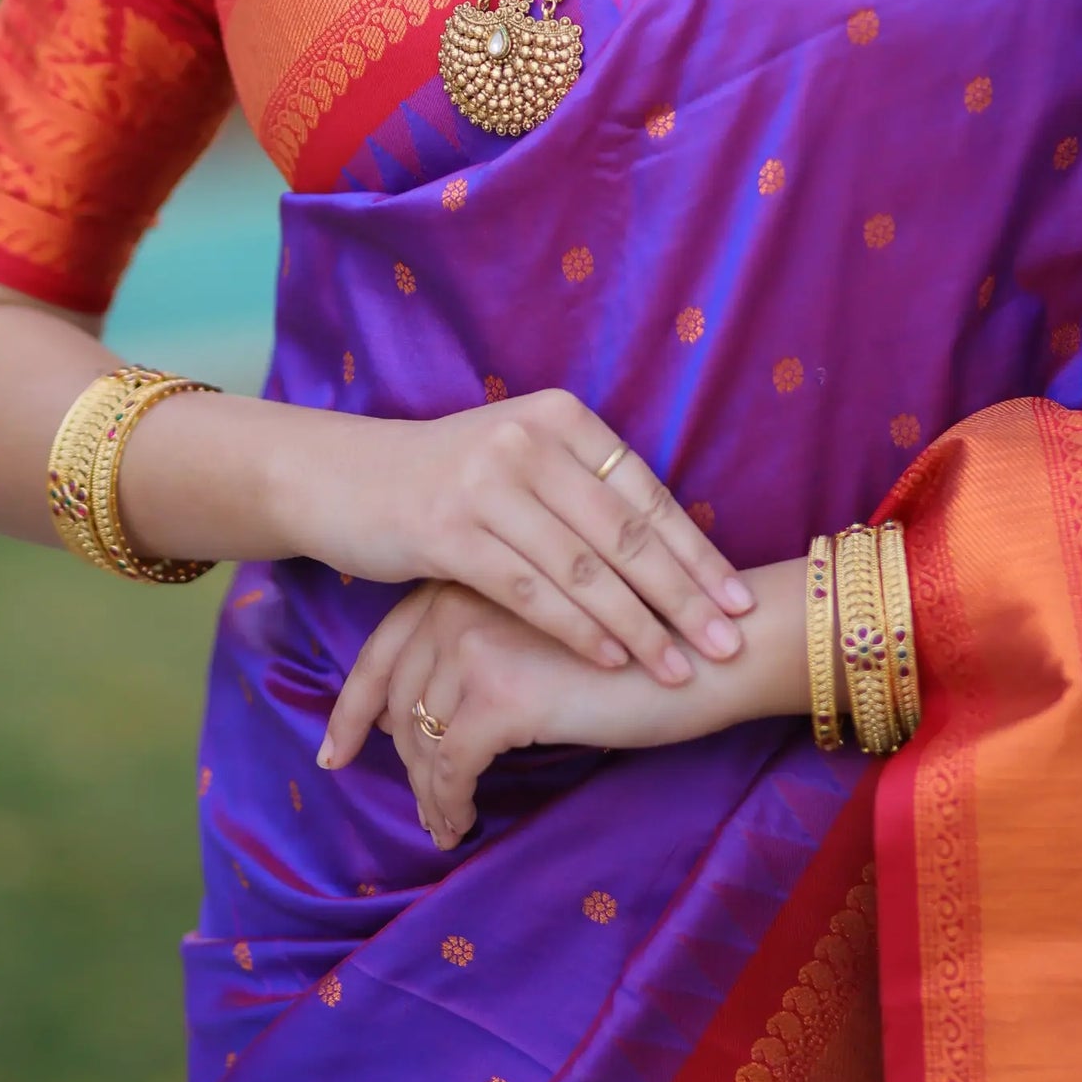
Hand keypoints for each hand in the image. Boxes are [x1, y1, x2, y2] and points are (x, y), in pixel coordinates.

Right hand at [249, 386, 754, 683]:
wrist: (342, 479)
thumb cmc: (446, 481)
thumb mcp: (520, 463)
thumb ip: (582, 491)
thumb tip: (670, 547)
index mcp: (558, 417)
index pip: (644, 491)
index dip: (696, 549)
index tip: (739, 597)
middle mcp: (528, 439)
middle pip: (625, 530)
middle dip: (684, 593)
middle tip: (728, 640)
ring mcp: (487, 482)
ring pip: (583, 566)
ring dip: (638, 623)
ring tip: (680, 664)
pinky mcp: (447, 530)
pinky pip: (530, 589)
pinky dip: (577, 628)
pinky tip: (611, 659)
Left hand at [321, 557, 817, 845]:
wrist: (712, 648)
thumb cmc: (644, 643)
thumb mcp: (553, 630)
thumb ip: (493, 641)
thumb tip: (430, 712)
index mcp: (476, 571)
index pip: (390, 641)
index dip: (357, 701)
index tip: (335, 750)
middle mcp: (463, 597)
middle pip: (399, 691)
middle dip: (396, 755)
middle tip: (414, 804)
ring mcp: (477, 642)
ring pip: (422, 734)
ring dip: (428, 788)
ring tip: (446, 821)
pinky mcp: (501, 694)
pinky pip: (451, 766)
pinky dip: (450, 803)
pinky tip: (463, 825)